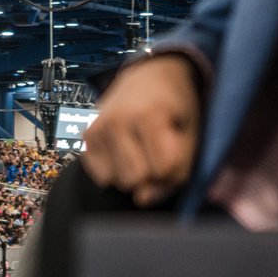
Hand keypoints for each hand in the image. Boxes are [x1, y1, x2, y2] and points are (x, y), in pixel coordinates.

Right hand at [81, 53, 201, 207]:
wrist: (150, 76)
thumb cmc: (176, 106)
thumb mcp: (191, 133)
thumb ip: (177, 169)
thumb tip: (142, 200)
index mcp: (148, 115)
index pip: (163, 170)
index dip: (175, 168)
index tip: (177, 150)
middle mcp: (116, 120)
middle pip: (137, 179)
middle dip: (153, 174)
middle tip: (159, 151)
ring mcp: (97, 127)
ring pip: (118, 181)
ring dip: (135, 174)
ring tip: (143, 149)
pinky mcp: (87, 135)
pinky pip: (102, 177)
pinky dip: (116, 171)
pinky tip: (126, 151)